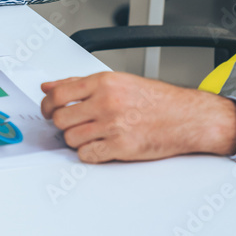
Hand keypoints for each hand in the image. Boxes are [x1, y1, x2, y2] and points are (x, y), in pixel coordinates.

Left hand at [40, 72, 235, 162]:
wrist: (188, 117)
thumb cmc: (156, 100)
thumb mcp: (118, 81)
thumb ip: (79, 83)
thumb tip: (49, 87)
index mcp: (104, 82)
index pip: (58, 95)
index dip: (47, 105)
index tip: (48, 110)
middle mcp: (107, 102)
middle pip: (60, 119)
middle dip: (63, 124)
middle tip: (73, 125)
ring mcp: (113, 125)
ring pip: (71, 139)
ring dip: (76, 140)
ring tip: (91, 135)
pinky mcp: (121, 146)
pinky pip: (87, 154)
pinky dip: (89, 153)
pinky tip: (100, 146)